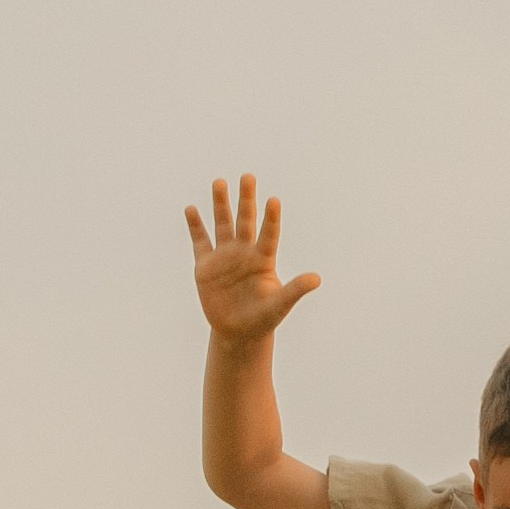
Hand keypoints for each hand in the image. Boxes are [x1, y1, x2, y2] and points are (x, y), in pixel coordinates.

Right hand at [185, 174, 320, 345]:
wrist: (239, 331)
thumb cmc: (264, 318)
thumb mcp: (280, 305)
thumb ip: (296, 290)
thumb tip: (317, 279)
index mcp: (264, 259)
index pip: (269, 234)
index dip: (271, 219)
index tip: (273, 200)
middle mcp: (245, 252)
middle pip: (246, 220)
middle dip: (246, 199)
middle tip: (248, 177)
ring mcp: (224, 257)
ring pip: (223, 224)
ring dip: (221, 204)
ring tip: (220, 182)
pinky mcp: (205, 266)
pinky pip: (200, 241)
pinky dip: (195, 226)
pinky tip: (192, 209)